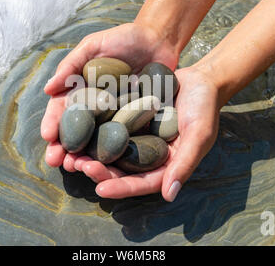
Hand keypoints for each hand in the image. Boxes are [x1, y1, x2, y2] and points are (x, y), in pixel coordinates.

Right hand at [41, 22, 177, 170]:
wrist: (159, 40)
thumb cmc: (124, 38)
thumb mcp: (94, 45)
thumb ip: (72, 64)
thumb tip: (48, 89)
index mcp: (81, 89)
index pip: (62, 109)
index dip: (53, 123)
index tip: (47, 137)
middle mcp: (95, 107)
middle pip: (76, 131)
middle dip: (63, 147)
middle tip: (55, 161)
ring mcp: (115, 116)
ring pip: (96, 140)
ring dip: (84, 155)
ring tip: (75, 168)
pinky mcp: (136, 121)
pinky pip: (124, 139)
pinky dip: (114, 153)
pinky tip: (107, 164)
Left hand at [68, 67, 220, 201]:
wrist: (200, 80)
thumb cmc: (204, 108)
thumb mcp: (198, 135)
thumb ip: (184, 164)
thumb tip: (168, 196)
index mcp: (165, 165)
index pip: (142, 182)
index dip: (122, 187)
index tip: (101, 189)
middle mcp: (147, 154)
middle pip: (121, 169)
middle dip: (98, 171)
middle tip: (78, 166)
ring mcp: (136, 136)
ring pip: (110, 150)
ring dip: (90, 152)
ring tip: (70, 153)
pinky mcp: (128, 118)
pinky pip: (109, 126)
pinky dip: (93, 128)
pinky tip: (76, 126)